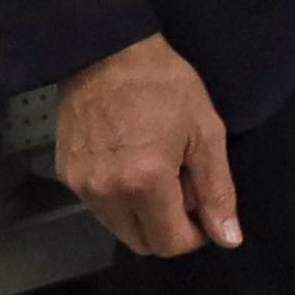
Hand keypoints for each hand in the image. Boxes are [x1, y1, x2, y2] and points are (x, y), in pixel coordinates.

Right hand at [54, 33, 239, 255]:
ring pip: (119, 228)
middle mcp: (108, 193)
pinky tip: (129, 163)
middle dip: (168, 229)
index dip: (195, 234)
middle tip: (181, 188)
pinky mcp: (66, 174)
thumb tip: (229, 240)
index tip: (203, 206)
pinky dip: (119, 199)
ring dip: (142, 216)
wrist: (106, 50)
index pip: (171, 244)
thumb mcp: (205, 132)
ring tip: (154, 172)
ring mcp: (82, 186)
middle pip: (143, 244)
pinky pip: (99, 207)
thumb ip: (217, 190)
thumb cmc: (164, 85)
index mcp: (146, 182)